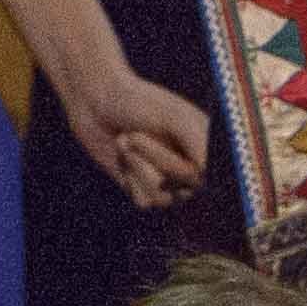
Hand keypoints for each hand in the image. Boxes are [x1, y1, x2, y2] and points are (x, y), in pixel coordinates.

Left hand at [58, 70, 210, 211]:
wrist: (95, 103)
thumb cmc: (139, 103)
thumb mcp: (174, 117)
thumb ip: (199, 143)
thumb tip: (208, 173)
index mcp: (209, 147)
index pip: (211, 171)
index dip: (189, 164)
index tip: (176, 151)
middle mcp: (194, 170)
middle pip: (187, 185)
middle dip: (156, 157)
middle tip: (133, 135)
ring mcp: (171, 186)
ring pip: (163, 196)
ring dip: (137, 166)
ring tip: (125, 141)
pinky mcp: (146, 195)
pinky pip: (144, 202)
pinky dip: (129, 176)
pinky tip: (121, 157)